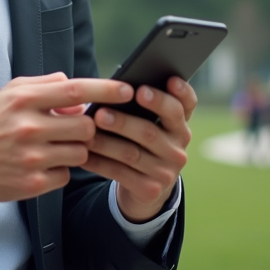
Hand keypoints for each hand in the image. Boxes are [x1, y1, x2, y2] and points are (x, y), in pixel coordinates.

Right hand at [0, 72, 133, 201]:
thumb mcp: (10, 93)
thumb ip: (46, 86)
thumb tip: (77, 92)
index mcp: (24, 100)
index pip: (75, 91)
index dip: (106, 90)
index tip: (128, 91)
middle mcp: (28, 127)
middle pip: (86, 126)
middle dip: (87, 128)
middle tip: (73, 129)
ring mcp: (31, 157)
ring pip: (80, 153)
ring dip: (75, 150)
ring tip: (54, 146)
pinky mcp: (31, 183)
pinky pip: (66, 176)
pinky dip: (60, 171)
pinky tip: (42, 165)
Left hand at [81, 76, 196, 222]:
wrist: (145, 185)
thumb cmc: (139, 141)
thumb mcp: (148, 123)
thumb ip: (138, 105)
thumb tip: (110, 88)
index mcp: (179, 123)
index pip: (186, 104)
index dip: (181, 91)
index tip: (168, 79)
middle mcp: (178, 146)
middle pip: (151, 131)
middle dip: (124, 121)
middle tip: (101, 113)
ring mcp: (166, 170)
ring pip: (133, 154)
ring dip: (106, 143)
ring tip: (86, 133)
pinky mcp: (151, 189)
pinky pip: (121, 174)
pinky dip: (99, 163)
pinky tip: (83, 155)